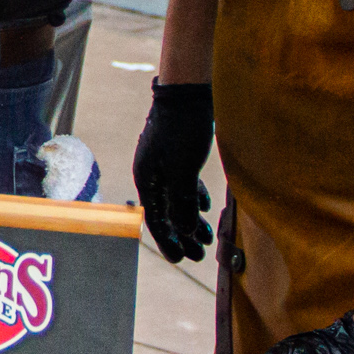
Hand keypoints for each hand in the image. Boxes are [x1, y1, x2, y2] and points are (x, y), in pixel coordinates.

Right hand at [134, 81, 214, 260]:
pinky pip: (183, 185)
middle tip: (200, 256)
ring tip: (207, 237)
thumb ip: (181, 203)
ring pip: (176, 200)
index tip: (182, 259)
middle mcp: (152, 174)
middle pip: (166, 213)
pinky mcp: (177, 154)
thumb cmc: (183, 131)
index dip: (169, 242)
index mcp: (147, 180)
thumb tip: (184, 231)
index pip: (156, 220)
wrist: (187, 93)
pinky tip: (206, 206)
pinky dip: (194, 199)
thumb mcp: (183, 171)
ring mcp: (164, 164)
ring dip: (191, 220)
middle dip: (183, 236)